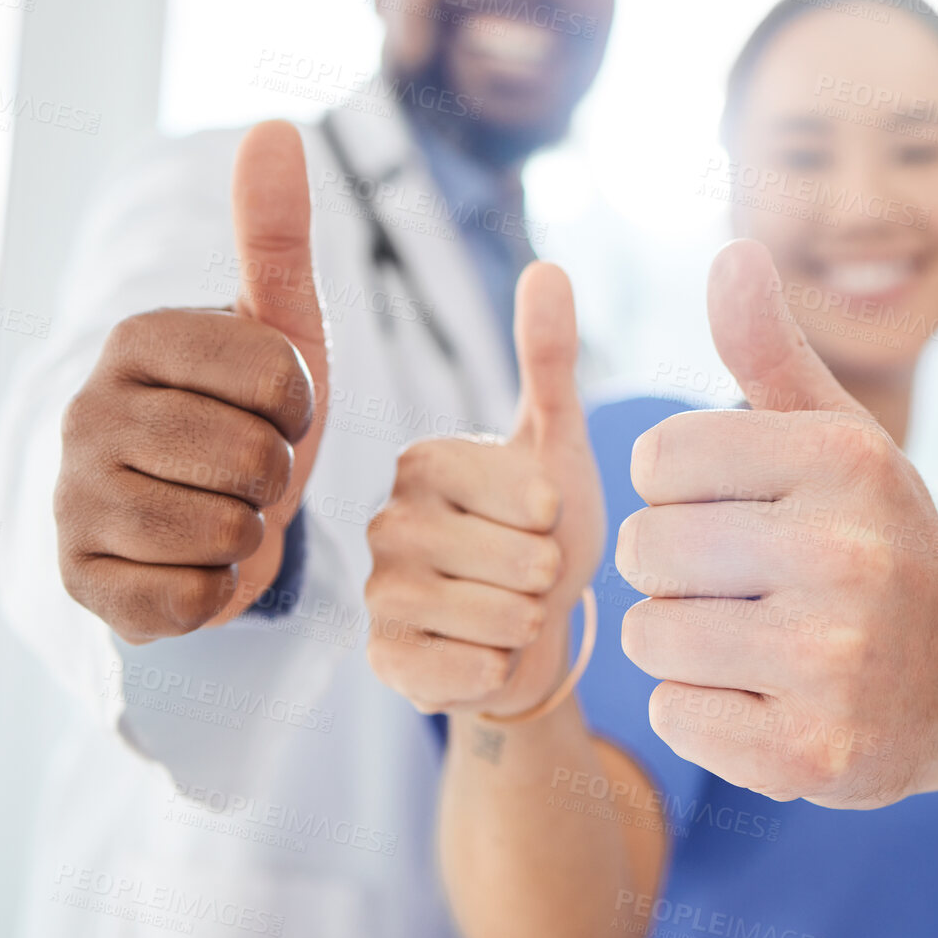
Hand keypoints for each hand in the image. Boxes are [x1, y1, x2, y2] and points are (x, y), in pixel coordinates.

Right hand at [55, 121, 330, 642]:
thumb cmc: (255, 416)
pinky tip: (195, 562)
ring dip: (250, 530)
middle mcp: (85, 413)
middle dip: (278, 473)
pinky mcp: (82, 581)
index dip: (303, 406)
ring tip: (225, 509)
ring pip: (225, 529)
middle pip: (255, 459)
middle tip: (251, 468)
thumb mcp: (284, 329)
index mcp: (136, 339)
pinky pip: (191, 599)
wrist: (220, 517)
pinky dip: (217, 589)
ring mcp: (72, 500)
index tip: (277, 409)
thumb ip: (276, 235)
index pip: (279, 378)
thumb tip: (273, 126)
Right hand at [365, 263, 604, 717]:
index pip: (529, 496)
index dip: (559, 518)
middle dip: (550, 576)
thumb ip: (549, 358)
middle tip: (531, 573)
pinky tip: (489, 652)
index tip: (541, 518)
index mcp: (424, 459)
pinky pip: (470, 672)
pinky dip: (500, 668)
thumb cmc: (547, 529)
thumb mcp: (558, 442)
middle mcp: (386, 520)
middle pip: (519, 561)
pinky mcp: (384, 661)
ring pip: (500, 619)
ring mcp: (378, 595)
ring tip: (515, 609)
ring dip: (531, 623)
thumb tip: (547, 265)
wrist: (532, 630)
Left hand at [617, 240, 937, 807]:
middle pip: (646, 547)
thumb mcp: (838, 440)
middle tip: (739, 582)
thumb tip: (730, 251)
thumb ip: (770, 350)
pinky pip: (670, 715)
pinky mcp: (810, 757)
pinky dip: (699, 708)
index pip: (659, 456)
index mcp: (846, 460)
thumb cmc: (878, 540)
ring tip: (749, 637)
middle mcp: (846, 556)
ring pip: (647, 634)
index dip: (675, 485)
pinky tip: (764, 696)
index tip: (730, 506)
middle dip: (673, 565)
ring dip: (678, 640)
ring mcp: (832, 664)